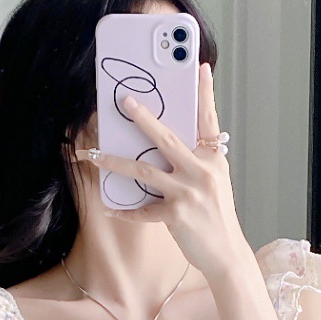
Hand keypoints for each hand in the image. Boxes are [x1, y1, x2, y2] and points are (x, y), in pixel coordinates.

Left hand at [75, 63, 249, 282]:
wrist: (226, 252)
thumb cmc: (215, 215)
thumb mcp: (213, 181)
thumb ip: (196, 161)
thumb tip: (163, 144)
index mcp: (213, 158)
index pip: (209, 120)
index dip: (205, 93)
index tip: (201, 67)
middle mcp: (202, 171)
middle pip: (167, 139)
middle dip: (144, 119)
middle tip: (125, 101)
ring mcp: (189, 193)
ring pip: (145, 171)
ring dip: (115, 162)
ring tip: (95, 154)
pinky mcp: (177, 215)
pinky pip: (144, 210)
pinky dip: (126, 211)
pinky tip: (110, 208)